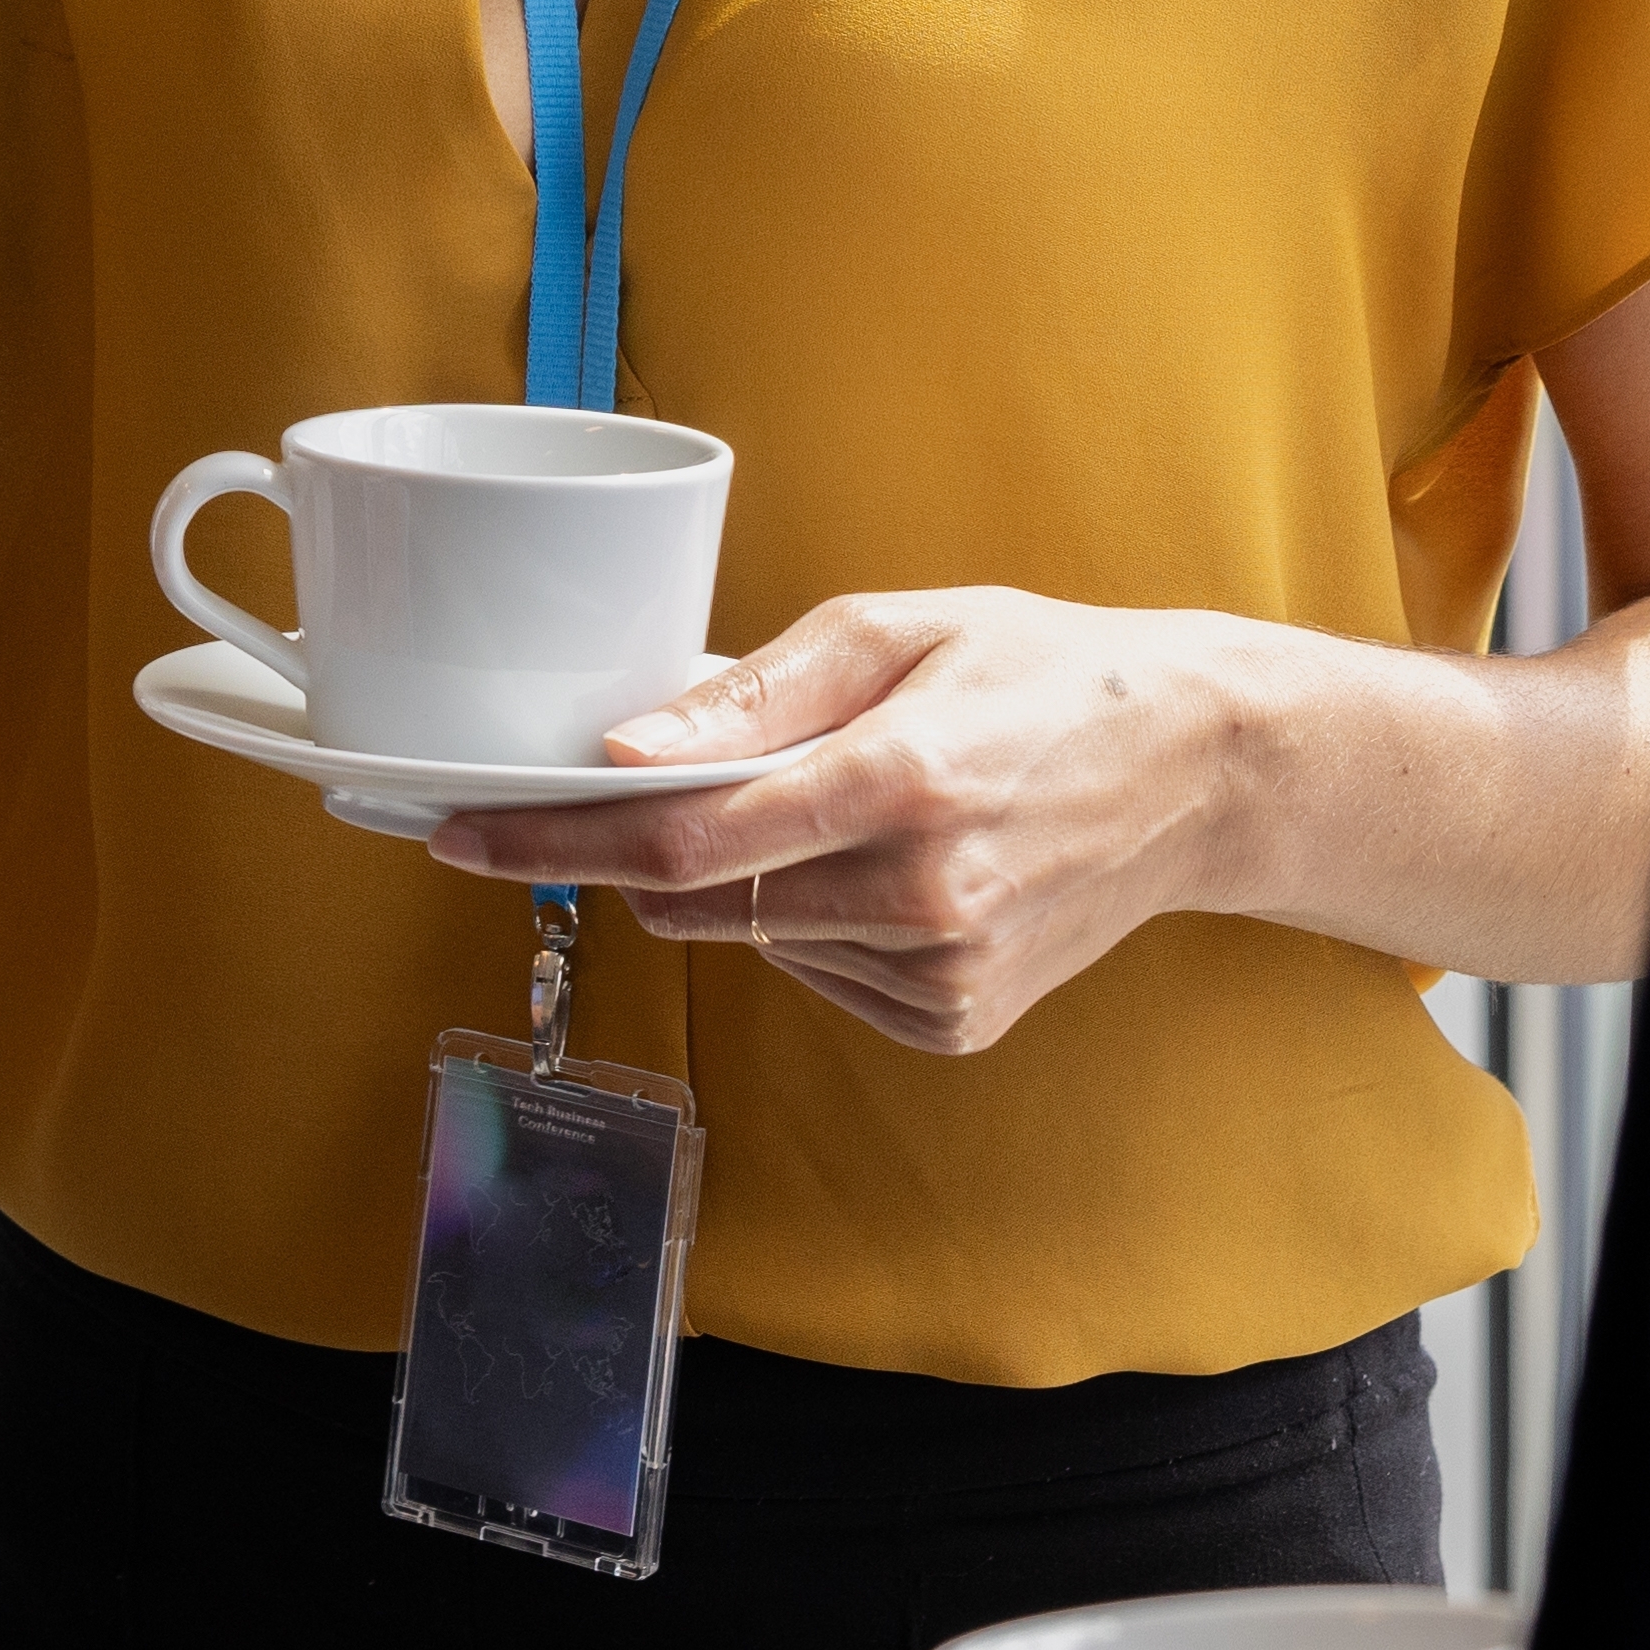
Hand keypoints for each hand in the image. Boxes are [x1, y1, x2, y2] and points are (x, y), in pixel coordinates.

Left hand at [427, 588, 1294, 1055]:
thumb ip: (751, 697)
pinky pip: (818, 975)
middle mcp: (924, 894)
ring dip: (742, 881)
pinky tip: (877, 866)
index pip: (680, 843)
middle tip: (636, 785)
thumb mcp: (895, 628)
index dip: (551, 842)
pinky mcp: (959, 1020)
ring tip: (836, 800)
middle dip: (633, 850)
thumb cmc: (1039, 671)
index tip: (456, 833)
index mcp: (900, 782)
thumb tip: (623, 750)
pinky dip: (810, 923)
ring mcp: (947, 972)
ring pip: (753, 940)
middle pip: (698, 903)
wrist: (1194, 768)